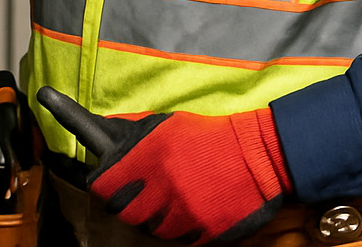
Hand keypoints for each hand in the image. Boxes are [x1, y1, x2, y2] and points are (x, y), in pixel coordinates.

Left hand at [38, 87, 291, 244]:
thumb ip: (134, 132)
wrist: (260, 155)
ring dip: (156, 219)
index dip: (101, 186)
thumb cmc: (209, 136)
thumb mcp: (168, 125)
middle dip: (127, 204)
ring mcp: (183, 211)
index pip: (101, 185)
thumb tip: (103, 128)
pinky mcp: (204, 232)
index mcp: (149, 155)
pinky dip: (181, 230)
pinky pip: (179, 240)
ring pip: (150, 229)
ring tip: (173, 199)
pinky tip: (192, 210)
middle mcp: (162, 185)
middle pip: (122, 212)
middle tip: (142, 195)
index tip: (104, 185)